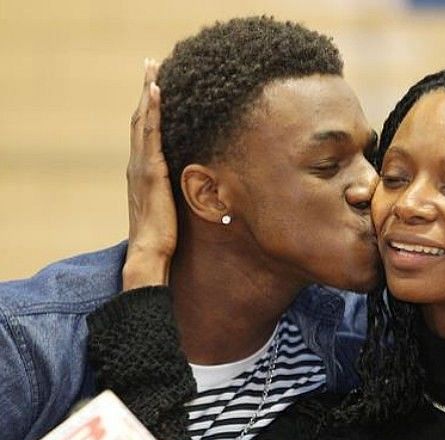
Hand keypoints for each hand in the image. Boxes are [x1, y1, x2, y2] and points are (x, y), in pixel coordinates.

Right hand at [124, 57, 177, 289]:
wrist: (150, 251)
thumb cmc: (161, 236)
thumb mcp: (167, 208)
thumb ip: (172, 192)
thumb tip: (189, 187)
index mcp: (141, 172)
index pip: (144, 133)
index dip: (148, 109)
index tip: (154, 87)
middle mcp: (137, 165)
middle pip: (140, 120)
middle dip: (146, 92)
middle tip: (151, 65)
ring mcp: (142, 167)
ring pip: (143, 122)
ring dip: (148, 93)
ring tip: (153, 68)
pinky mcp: (151, 172)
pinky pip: (151, 135)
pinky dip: (153, 112)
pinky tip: (158, 92)